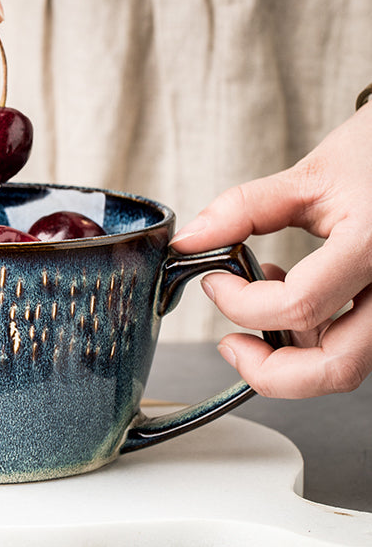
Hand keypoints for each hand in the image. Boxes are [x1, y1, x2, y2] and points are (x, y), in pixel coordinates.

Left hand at [170, 104, 371, 398]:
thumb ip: (244, 209)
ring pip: (350, 368)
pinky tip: (292, 303)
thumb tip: (191, 241)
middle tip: (231, 345)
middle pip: (337, 367)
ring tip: (260, 312)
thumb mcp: (310, 175)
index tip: (213, 283)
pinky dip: (316, 342)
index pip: (298, 306)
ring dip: (293, 359)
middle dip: (271, 371)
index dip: (240, 304)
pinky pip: (356, 347)